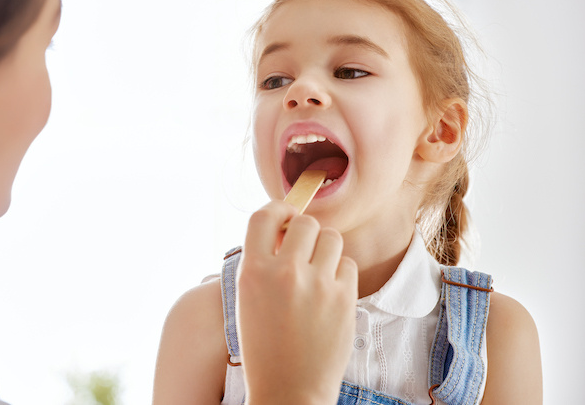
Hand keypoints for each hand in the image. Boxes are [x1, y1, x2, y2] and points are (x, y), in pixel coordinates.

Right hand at [236, 200, 357, 404]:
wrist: (289, 389)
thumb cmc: (265, 345)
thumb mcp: (248, 299)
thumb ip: (263, 261)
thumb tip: (285, 226)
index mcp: (253, 272)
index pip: (264, 215)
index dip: (277, 209)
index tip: (285, 214)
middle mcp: (285, 273)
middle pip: (304, 222)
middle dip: (305, 232)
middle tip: (303, 250)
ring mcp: (317, 285)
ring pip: (331, 238)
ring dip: (325, 248)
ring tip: (318, 271)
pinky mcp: (344, 298)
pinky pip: (347, 263)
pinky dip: (340, 273)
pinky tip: (329, 293)